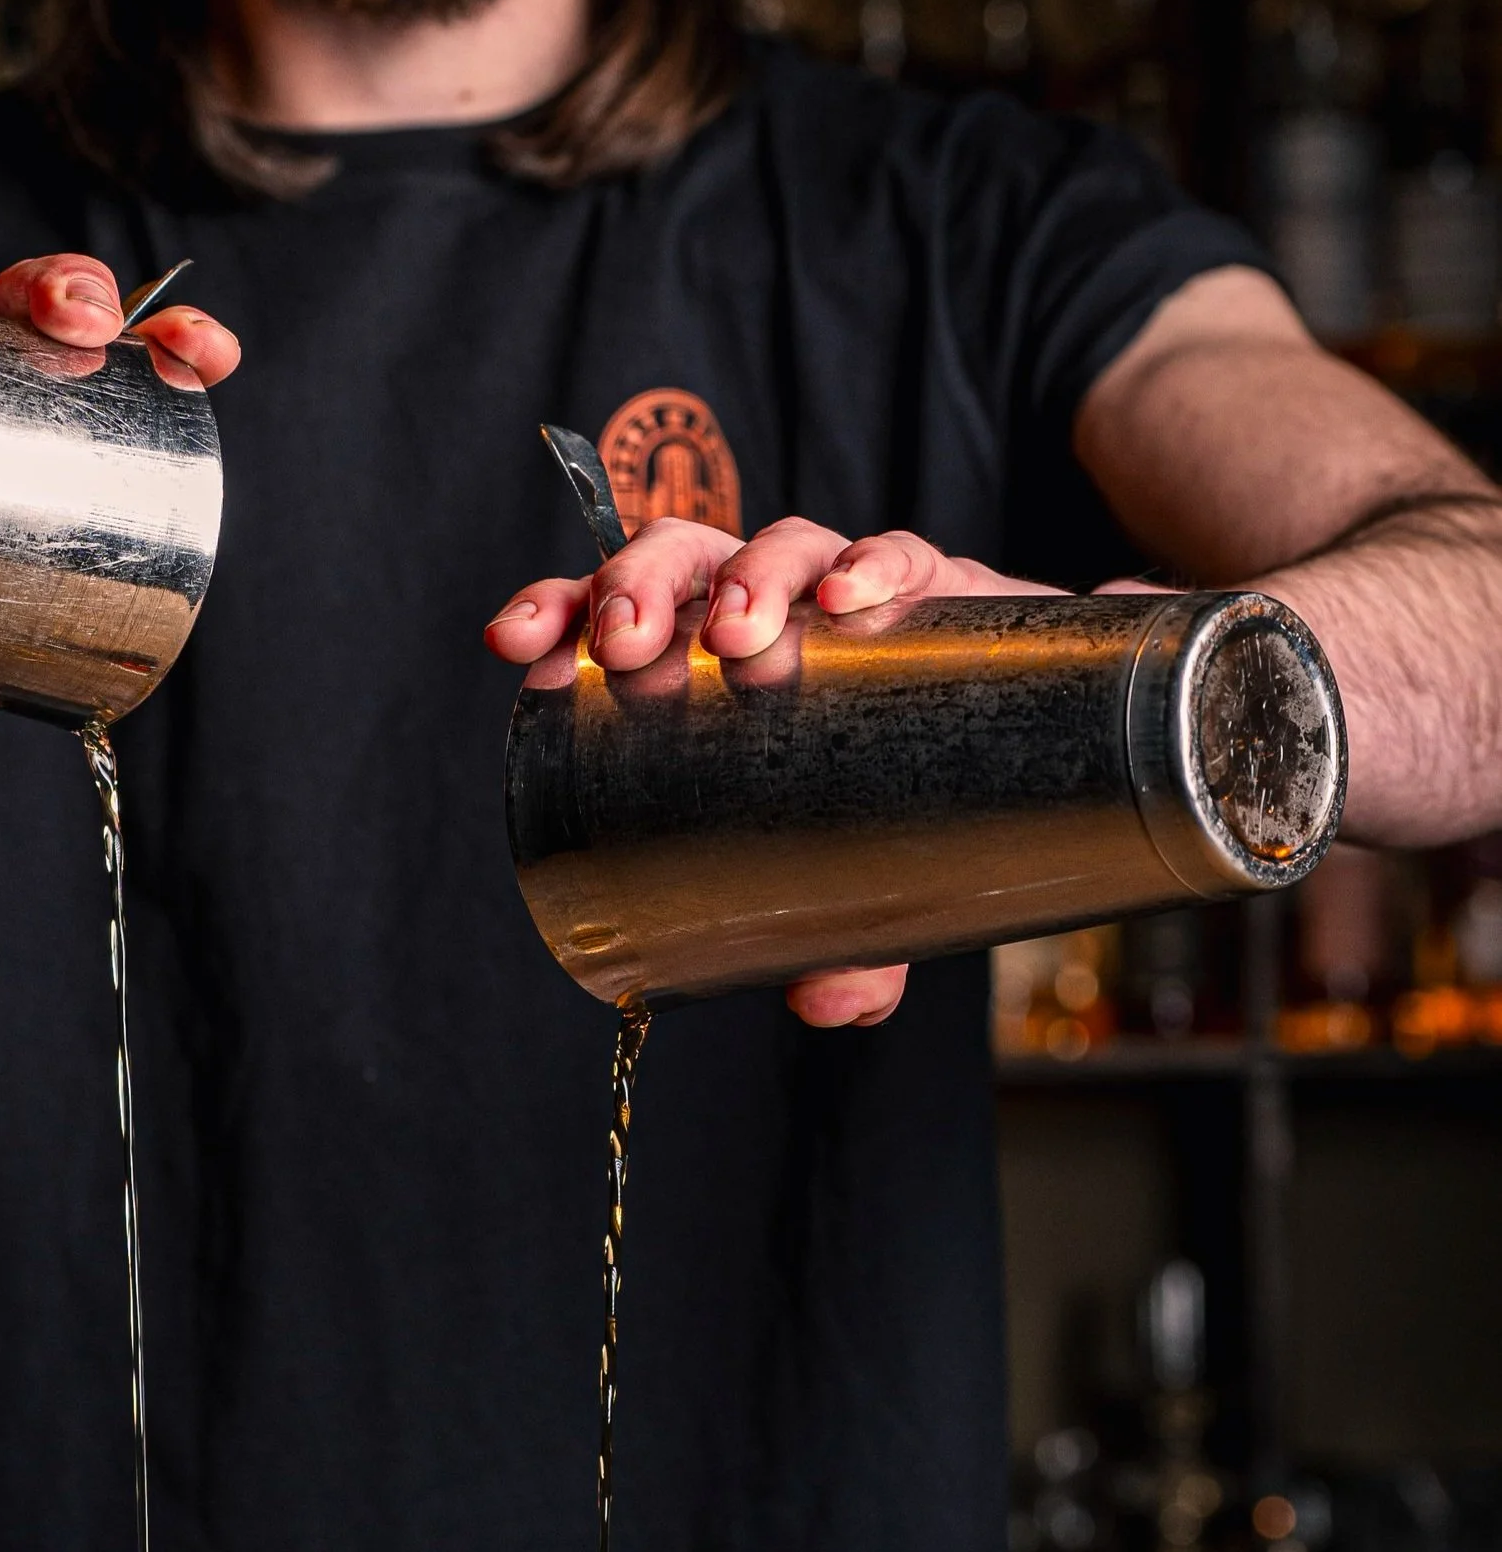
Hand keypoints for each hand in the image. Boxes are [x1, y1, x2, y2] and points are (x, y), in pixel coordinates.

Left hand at [487, 514, 1059, 1029]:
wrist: (1037, 729)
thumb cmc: (893, 795)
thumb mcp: (857, 883)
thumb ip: (841, 943)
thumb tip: (823, 1005)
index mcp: (702, 654)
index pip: (605, 609)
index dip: (554, 610)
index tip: (515, 644)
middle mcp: (762, 607)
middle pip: (680, 559)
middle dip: (640, 588)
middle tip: (628, 646)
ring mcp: (845, 590)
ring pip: (777, 546)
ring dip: (747, 577)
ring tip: (736, 632)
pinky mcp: (936, 586)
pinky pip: (899, 555)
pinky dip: (872, 565)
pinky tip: (851, 596)